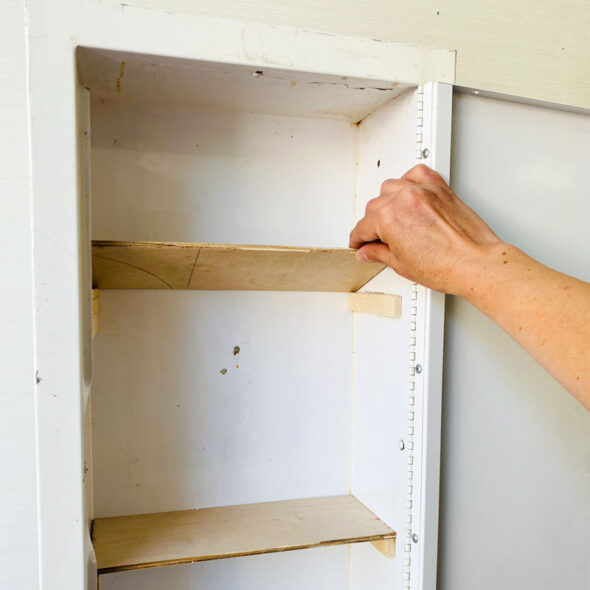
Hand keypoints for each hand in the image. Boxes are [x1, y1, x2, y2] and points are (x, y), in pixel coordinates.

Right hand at [349, 164, 502, 294]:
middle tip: (377, 238)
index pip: (363, 226)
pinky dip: (408, 180)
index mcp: (389, 218)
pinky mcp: (440, 189)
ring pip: (391, 187)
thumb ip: (379, 253)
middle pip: (374, 206)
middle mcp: (404, 199)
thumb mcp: (402, 264)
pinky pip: (417, 173)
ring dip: (387, 201)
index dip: (358, 239)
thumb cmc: (445, 266)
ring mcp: (423, 191)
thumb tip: (368, 251)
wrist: (476, 264)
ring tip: (391, 217)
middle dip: (372, 223)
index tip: (359, 243)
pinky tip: (408, 192)